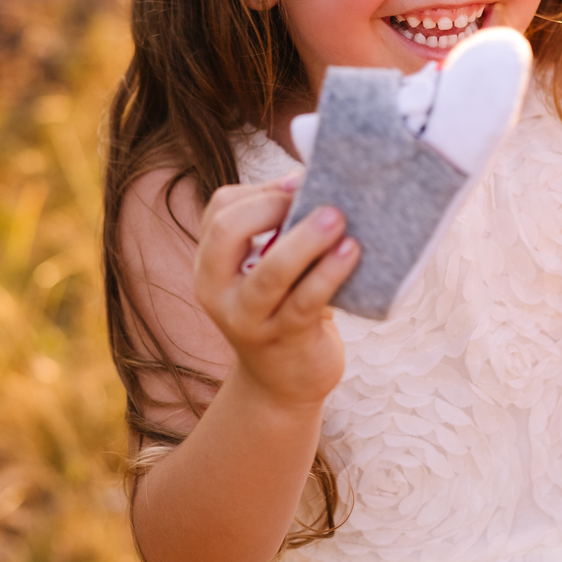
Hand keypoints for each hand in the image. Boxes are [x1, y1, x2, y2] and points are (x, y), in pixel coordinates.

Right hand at [193, 176, 359, 411]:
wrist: (284, 384)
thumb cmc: (285, 309)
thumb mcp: (269, 268)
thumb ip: (279, 230)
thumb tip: (315, 177)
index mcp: (210, 265)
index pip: (220, 210)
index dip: (261, 189)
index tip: (301, 183)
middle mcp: (218, 291)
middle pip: (228, 231)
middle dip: (272, 204)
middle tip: (319, 197)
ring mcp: (248, 319)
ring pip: (270, 271)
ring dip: (306, 239)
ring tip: (339, 218)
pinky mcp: (283, 340)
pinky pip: (306, 301)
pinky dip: (329, 273)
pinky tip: (351, 252)